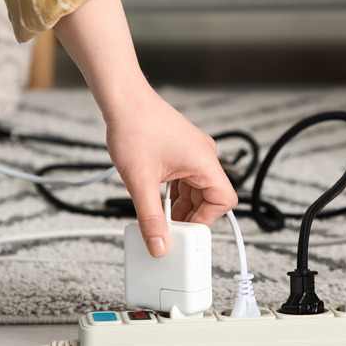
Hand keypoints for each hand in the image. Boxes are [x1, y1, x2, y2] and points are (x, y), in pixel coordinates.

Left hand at [52, 0, 236, 255]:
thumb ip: (150, 219)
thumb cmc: (134, 128)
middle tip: (168, 228)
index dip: (205, 220)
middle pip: (210, 197)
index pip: (223, 201)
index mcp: (204, 161)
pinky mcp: (182, 149)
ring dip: (180, 205)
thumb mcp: (140, 182)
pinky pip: (186, 179)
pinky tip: (156, 198)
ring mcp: (194, 151)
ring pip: (196, 190)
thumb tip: (159, 245)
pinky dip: (174, 192)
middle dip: (189, 215)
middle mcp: (204, 155)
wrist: (122, 99)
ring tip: (158, 213)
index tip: (183, 231)